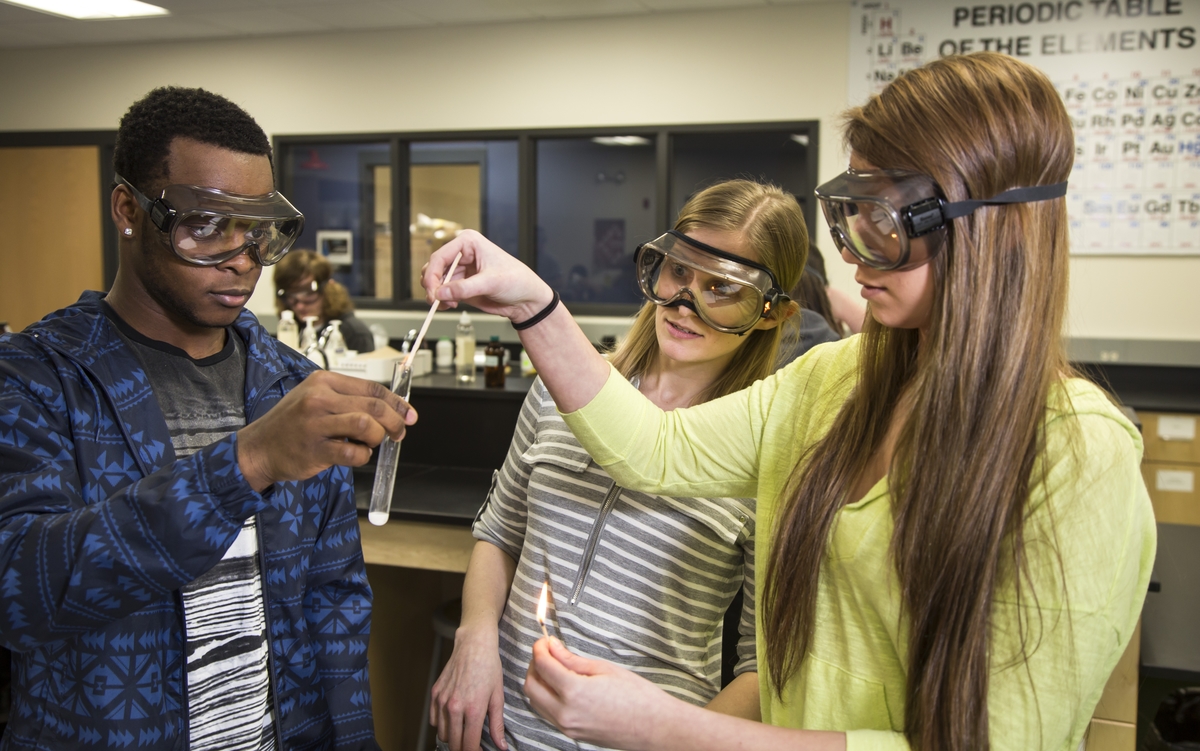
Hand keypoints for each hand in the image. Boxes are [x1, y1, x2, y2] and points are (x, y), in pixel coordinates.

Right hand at [237, 370, 417, 490]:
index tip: (409, 414)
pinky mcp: (314, 449)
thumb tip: (390, 410)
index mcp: (323, 381)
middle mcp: (319, 398)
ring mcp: (315, 424)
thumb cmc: (291, 424)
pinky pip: (352, 453)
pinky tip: (355, 456)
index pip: (371, 387)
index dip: (396, 402)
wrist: (259, 448)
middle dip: (394, 421)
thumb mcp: (315, 399)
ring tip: (371, 444)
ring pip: (366, 425)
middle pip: (373, 406)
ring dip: (377, 438)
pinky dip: (362, 457)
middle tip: (399, 433)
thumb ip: (348, 401)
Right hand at [423, 230, 554, 323]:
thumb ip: (465, 288)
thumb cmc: (516, 281)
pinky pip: (442, 292)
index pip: (440, 256)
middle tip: (437, 301)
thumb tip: (441, 293)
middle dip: (433, 286)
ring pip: (435, 281)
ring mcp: (460, 270)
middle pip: (434, 268)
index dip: (433, 275)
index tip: (433, 292)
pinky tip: (449, 306)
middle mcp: (461, 254)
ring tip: (448, 304)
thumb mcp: (491, 283)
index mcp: (468, 242)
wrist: (526, 299)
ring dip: (437, 295)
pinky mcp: (460, 285)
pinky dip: (441, 300)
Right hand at [430, 626, 507, 750]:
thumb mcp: (497, 696)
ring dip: (452, 737)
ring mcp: (442, 701)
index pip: (469, 746)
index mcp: (473, 710)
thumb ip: (497, 724)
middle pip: (454, 743)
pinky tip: (452, 719)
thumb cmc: (489, 667)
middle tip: (473, 744)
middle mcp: (454, 708)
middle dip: (463, 748)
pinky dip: (441, 724)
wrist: (473, 645)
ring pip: (442, 734)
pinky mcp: (435, 694)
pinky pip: (434, 720)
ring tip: (463, 731)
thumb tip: (501, 745)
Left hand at [524, 637, 672, 749]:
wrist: (656, 728)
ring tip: (555, 668)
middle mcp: (566, 713)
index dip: (540, 648)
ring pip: (536, 702)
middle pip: (531, 686)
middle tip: (547, 652)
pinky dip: (547, 697)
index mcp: (574, 692)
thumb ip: (573, 660)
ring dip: (539, 682)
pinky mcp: (573, 735)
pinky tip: (562, 686)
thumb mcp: (605, 669)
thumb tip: (553, 648)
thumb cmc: (638, 697)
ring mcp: (568, 727)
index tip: (545, 640)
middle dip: (534, 665)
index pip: (542, 665)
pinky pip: (548, 714)